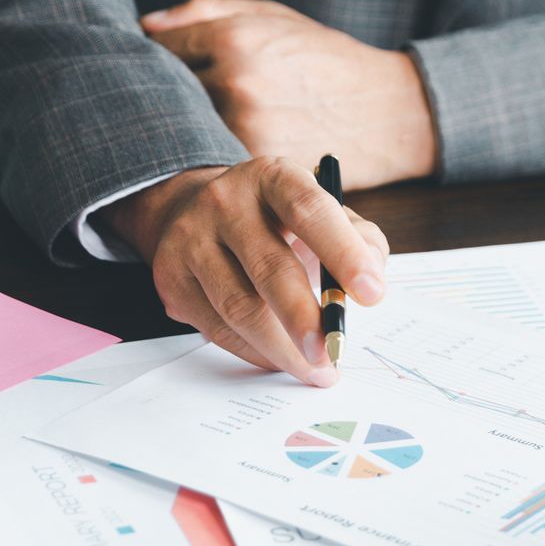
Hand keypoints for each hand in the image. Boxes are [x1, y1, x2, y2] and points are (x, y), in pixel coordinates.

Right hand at [106, 158, 389, 384]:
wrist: (199, 212)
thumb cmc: (280, 220)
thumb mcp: (325, 213)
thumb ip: (361, 241)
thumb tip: (372, 283)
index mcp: (273, 177)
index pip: (309, 210)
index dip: (343, 252)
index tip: (372, 294)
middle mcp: (225, 202)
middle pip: (269, 267)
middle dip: (306, 318)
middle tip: (333, 351)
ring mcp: (191, 239)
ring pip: (239, 307)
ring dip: (282, 349)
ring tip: (316, 368)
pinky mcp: (171, 278)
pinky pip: (217, 328)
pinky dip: (256, 352)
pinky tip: (281, 359)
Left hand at [141, 0, 438, 188]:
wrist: (390, 112)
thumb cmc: (331, 61)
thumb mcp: (276, 17)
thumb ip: (208, 11)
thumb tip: (147, 25)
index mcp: (235, 36)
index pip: (163, 49)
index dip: (159, 60)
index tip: (162, 69)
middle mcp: (235, 79)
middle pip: (168, 92)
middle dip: (168, 97)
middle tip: (172, 102)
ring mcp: (245, 125)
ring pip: (187, 128)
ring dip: (187, 128)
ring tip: (203, 126)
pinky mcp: (258, 163)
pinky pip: (213, 156)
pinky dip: (212, 154)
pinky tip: (223, 150)